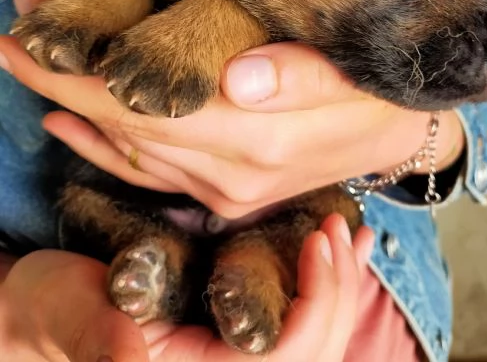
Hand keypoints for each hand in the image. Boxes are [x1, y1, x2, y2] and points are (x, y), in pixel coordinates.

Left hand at [0, 0, 463, 217]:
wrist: (401, 134)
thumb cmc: (381, 89)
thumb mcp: (360, 73)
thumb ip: (305, 78)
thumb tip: (238, 78)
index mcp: (259, 138)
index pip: (145, 106)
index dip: (77, 76)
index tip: (18, 39)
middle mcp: (233, 176)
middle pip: (126, 128)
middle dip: (63, 83)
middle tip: (17, 34)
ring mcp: (227, 193)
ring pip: (132, 152)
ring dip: (78, 109)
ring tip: (35, 66)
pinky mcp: (228, 196)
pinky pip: (153, 174)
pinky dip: (107, 149)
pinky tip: (74, 126)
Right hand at [0, 218, 373, 361]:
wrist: (46, 307)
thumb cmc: (54, 310)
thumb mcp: (74, 316)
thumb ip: (105, 341)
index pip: (286, 357)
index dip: (317, 303)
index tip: (320, 239)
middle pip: (314, 349)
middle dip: (338, 288)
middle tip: (338, 228)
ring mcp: (231, 355)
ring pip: (313, 337)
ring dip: (340, 285)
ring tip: (351, 236)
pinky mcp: (231, 333)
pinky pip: (294, 320)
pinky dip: (322, 284)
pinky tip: (339, 252)